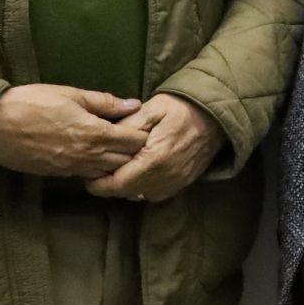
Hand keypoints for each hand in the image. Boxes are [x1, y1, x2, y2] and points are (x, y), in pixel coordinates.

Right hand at [0, 84, 145, 180]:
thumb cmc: (30, 103)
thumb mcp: (70, 94)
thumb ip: (104, 102)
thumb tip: (133, 104)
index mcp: (95, 134)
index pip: (135, 142)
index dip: (144, 134)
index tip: (145, 125)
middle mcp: (87, 156)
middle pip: (126, 161)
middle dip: (135, 152)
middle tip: (136, 139)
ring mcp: (72, 168)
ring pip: (107, 173)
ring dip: (117, 164)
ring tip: (119, 150)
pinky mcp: (57, 174)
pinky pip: (87, 176)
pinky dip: (97, 170)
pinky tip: (95, 157)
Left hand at [82, 94, 224, 200]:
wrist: (215, 115)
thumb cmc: (180, 108)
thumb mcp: (149, 110)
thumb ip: (125, 129)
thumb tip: (104, 144)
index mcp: (153, 160)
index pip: (117, 184)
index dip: (97, 183)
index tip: (88, 174)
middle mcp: (165, 177)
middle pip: (126, 193)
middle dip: (109, 185)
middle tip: (98, 171)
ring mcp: (176, 182)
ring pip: (140, 195)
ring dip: (126, 187)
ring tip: (118, 171)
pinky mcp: (183, 183)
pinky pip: (156, 194)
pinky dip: (143, 187)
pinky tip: (139, 174)